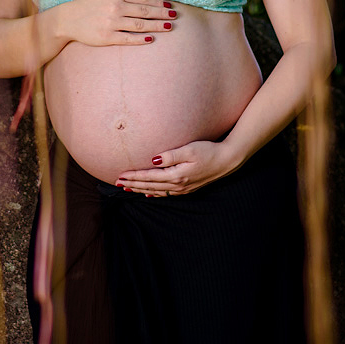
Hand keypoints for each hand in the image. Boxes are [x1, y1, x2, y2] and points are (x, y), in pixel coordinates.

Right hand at [57, 0, 176, 46]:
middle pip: (145, 11)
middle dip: (162, 13)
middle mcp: (115, 7)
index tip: (169, 6)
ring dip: (157, 26)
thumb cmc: (90, 5)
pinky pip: (128, 38)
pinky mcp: (107, 37)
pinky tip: (151, 38)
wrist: (69, 19)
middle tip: (174, 16)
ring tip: (169, 27)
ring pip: (140, 24)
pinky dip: (141, 38)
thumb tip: (148, 0)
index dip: (159, 3)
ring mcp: (111, 22)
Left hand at [115, 140, 241, 196]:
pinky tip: (148, 194)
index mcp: (176, 175)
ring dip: (140, 189)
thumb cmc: (209, 151)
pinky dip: (154, 194)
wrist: (227, 160)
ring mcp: (183, 188)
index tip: (120, 175)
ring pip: (156, 191)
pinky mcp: (187, 188)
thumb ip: (170, 155)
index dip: (133, 176)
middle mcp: (178, 185)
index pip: (149, 177)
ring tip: (127, 188)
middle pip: (149, 186)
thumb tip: (153, 159)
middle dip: (132, 184)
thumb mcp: (189, 150)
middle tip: (117, 183)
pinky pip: (166, 193)